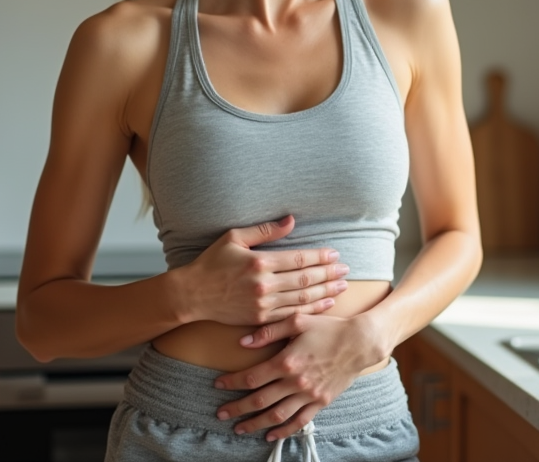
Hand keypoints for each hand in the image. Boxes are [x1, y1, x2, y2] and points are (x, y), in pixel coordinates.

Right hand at [177, 215, 348, 325]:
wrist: (192, 295)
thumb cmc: (212, 263)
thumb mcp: (234, 238)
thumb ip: (264, 230)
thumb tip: (291, 220)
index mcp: (260, 262)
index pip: (298, 259)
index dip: (319, 257)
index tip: (334, 254)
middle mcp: (264, 284)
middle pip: (305, 278)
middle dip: (328, 273)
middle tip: (346, 269)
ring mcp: (263, 304)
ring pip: (303, 297)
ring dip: (325, 291)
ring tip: (342, 285)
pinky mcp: (261, 318)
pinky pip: (292, 314)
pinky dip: (312, 309)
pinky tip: (326, 303)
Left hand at [212, 313, 387, 440]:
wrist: (360, 342)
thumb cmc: (328, 327)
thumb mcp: (298, 320)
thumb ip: (269, 331)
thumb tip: (243, 341)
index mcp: (287, 361)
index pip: (252, 377)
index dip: (232, 382)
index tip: (218, 384)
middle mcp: (296, 382)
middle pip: (259, 400)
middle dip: (236, 408)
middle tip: (220, 413)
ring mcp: (309, 395)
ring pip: (276, 415)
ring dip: (255, 424)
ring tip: (239, 428)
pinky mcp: (321, 402)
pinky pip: (299, 422)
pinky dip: (283, 431)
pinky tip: (270, 435)